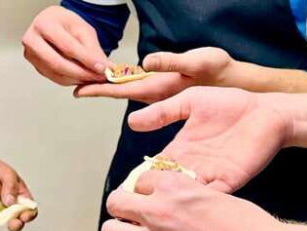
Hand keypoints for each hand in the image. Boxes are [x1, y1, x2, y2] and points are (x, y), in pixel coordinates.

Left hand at [0, 156, 36, 230]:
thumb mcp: (6, 173)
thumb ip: (11, 186)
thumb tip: (11, 203)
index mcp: (21, 198)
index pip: (30, 211)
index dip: (29, 215)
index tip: (24, 216)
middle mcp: (11, 209)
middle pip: (17, 223)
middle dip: (16, 225)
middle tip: (12, 223)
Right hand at [22, 6, 111, 85]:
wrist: (54, 24)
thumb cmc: (66, 24)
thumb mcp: (83, 30)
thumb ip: (93, 50)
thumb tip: (107, 68)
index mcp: (44, 24)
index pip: (67, 46)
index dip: (86, 59)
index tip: (102, 68)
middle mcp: (32, 40)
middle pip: (58, 63)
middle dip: (82, 73)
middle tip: (99, 78)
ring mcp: (31, 55)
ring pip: (57, 74)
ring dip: (78, 79)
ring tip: (95, 78)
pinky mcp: (36, 67)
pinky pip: (55, 78)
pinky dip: (72, 81)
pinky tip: (83, 78)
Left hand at [75, 47, 235, 102]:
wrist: (233, 81)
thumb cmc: (217, 71)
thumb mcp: (195, 62)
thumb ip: (170, 63)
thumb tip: (146, 62)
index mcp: (157, 89)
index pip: (120, 90)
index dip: (98, 88)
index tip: (77, 90)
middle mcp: (155, 93)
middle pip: (118, 91)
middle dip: (96, 86)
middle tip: (72, 81)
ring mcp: (159, 91)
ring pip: (126, 89)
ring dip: (107, 84)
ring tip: (87, 79)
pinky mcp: (165, 86)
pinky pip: (138, 84)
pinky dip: (123, 80)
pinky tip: (115, 76)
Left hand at [100, 171, 283, 230]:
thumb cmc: (250, 229)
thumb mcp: (216, 197)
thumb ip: (187, 199)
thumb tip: (175, 206)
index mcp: (174, 186)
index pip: (140, 180)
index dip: (146, 191)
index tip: (152, 199)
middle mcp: (158, 211)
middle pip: (116, 202)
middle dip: (123, 208)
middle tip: (134, 217)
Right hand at [127, 87, 292, 192]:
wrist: (266, 111)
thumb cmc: (230, 103)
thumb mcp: (190, 102)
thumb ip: (162, 112)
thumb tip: (131, 122)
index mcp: (180, 149)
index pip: (153, 169)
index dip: (139, 179)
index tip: (124, 189)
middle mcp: (192, 166)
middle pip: (166, 188)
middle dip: (152, 198)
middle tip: (136, 208)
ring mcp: (211, 176)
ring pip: (185, 196)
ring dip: (174, 202)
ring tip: (159, 210)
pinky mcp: (230, 181)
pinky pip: (211, 196)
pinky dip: (200, 201)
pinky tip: (189, 203)